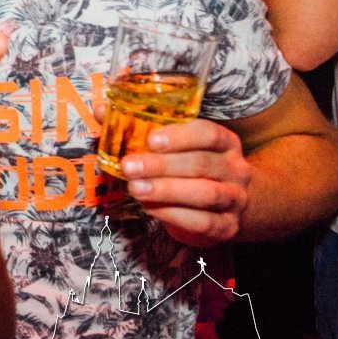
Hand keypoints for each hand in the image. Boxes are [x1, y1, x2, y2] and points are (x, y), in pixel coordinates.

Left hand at [119, 120, 251, 246]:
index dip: (180, 136)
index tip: (151, 140)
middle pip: (201, 163)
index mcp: (224, 142)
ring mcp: (235, 198)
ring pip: (205, 193)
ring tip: (135, 189)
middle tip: (129, 167)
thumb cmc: (191, 169)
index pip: (208, 133)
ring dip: (166, 191)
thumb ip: (139, 129)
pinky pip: (204, 222)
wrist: (226, 207)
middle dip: (161, 165)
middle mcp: (235, 168)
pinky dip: (175, 215)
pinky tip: (151, 208)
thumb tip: (101, 112)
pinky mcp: (228, 226)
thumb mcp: (174, 148)